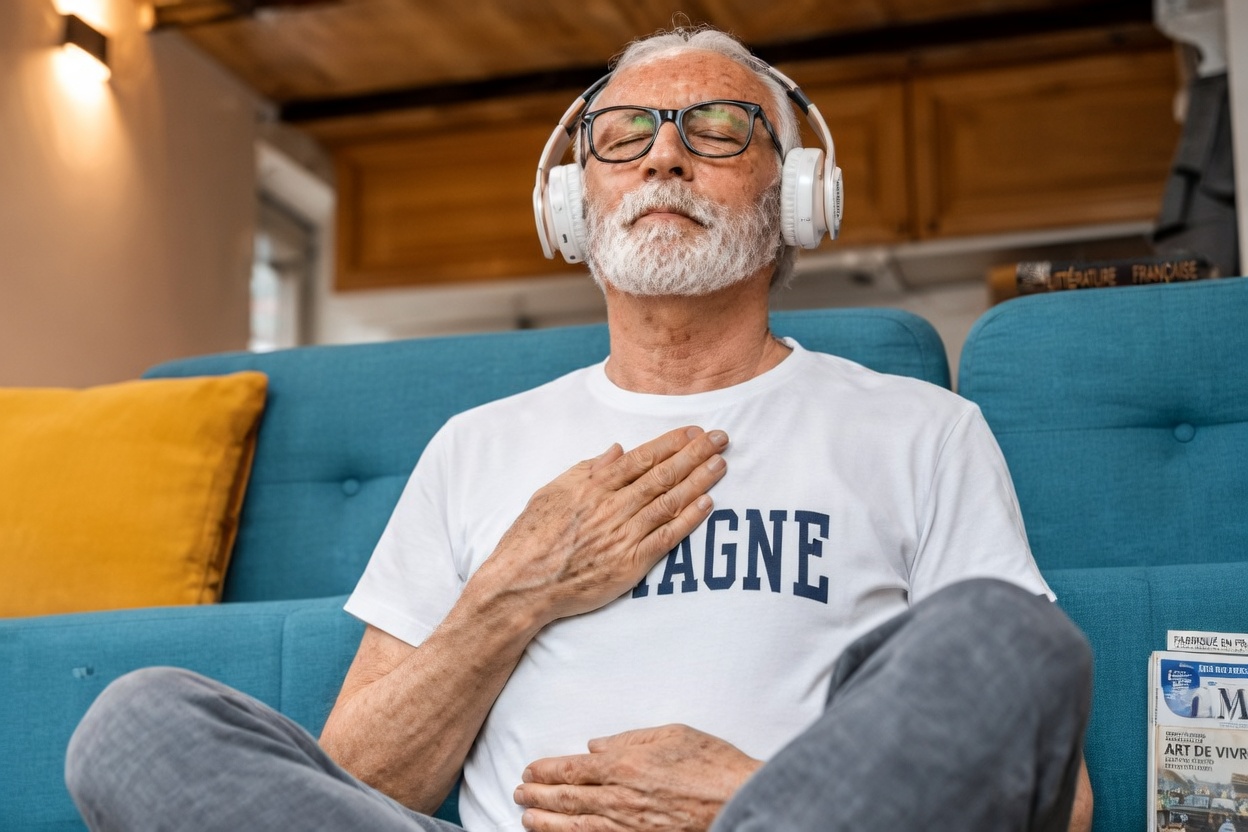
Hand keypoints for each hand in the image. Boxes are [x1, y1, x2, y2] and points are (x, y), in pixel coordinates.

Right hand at [480, 427, 728, 626]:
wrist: (522, 585)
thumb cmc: (531, 539)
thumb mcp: (551, 492)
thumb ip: (586, 470)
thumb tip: (616, 450)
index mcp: (593, 486)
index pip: (641, 458)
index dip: (671, 443)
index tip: (694, 431)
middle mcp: (612, 506)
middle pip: (662, 474)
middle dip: (695, 454)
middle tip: (721, 438)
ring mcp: (623, 535)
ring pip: (670, 501)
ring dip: (699, 480)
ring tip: (721, 464)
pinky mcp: (630, 564)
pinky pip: (667, 538)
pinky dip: (688, 519)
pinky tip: (707, 504)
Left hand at [513, 724, 760, 831]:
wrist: (742, 800)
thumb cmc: (712, 764)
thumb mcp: (671, 734)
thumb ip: (628, 738)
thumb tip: (594, 745)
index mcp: (625, 764)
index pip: (572, 769)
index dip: (546, 772)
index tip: (529, 772)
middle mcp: (620, 797)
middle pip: (567, 800)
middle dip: (538, 797)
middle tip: (519, 795)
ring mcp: (628, 826)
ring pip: (576, 827)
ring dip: (546, 824)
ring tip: (527, 820)